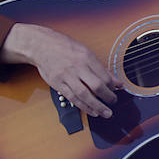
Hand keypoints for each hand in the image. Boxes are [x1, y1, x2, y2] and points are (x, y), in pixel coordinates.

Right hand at [2, 24, 122, 117]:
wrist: (41, 45)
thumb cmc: (65, 48)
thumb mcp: (85, 52)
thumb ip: (101, 68)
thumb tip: (117, 82)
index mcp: (86, 57)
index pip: (104, 75)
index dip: (113, 86)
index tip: (117, 90)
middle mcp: (77, 67)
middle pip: (96, 86)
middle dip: (108, 97)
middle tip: (113, 102)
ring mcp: (66, 76)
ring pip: (84, 94)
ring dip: (97, 106)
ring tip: (106, 113)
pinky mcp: (57, 83)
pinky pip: (72, 98)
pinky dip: (83, 106)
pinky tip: (92, 111)